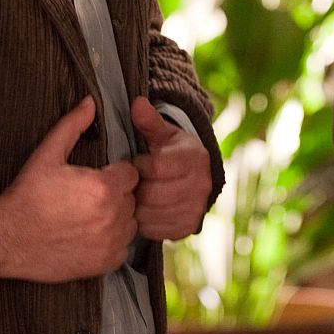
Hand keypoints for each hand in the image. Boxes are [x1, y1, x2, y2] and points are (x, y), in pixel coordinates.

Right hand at [0, 96, 139, 281]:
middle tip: (87, 200)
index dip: (114, 175)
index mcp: (105, 187)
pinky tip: (89, 237)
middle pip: (131, 199)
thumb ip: (73, 126)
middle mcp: (113, 215)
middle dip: (116, 196)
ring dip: (117, 220)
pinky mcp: (104, 264)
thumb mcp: (47, 154)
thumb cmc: (26, 195)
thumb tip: (91, 101)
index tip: (95, 180)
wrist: (5, 238)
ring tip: (88, 218)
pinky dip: (111, 244)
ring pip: (130, 224)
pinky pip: (123, 250)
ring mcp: (110, 242)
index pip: (131, 174)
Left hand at [129, 96, 212, 240]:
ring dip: (136, 207)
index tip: (135, 162)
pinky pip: (155, 231)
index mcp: (195, 157)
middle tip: (132, 183)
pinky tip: (143, 209)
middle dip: (136, 188)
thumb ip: (149, 120)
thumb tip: (137, 103)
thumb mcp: (161, 133)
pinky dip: (143, 222)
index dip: (138, 166)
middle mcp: (202, 184)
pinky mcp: (188, 226)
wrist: (192, 175)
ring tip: (136, 195)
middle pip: (152, 194)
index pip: (156, 167)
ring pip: (151, 214)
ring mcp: (197, 208)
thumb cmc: (170, 151)